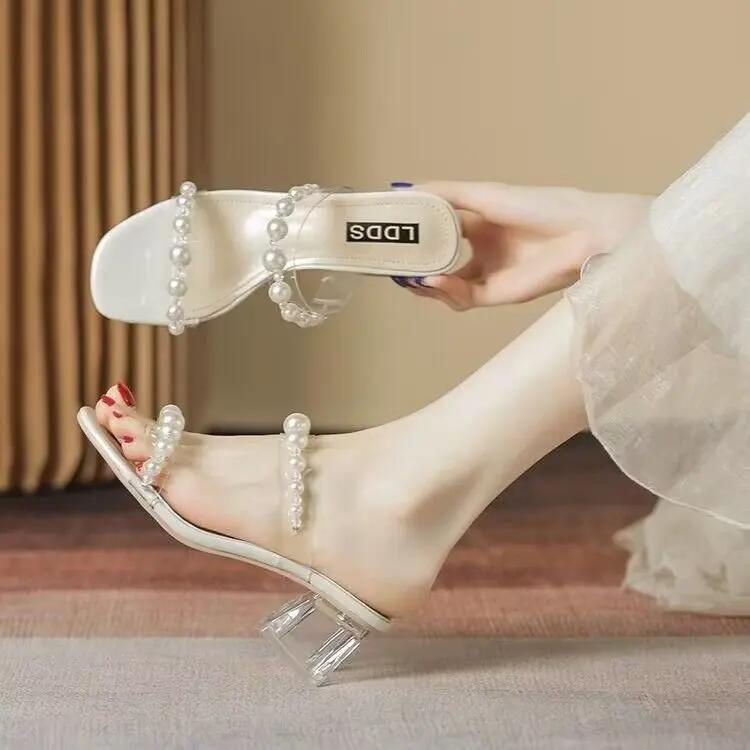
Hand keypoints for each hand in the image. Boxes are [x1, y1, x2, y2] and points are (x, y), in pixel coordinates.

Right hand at [405, 182, 649, 309]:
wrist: (583, 233)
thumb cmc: (541, 206)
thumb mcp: (486, 194)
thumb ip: (446, 194)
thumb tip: (405, 190)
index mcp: (476, 223)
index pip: (435, 231)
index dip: (412, 235)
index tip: (387, 233)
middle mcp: (478, 250)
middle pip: (436, 262)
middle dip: (412, 265)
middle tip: (389, 262)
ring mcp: (487, 274)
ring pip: (444, 285)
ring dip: (425, 281)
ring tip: (409, 274)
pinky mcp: (497, 294)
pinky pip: (462, 297)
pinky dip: (445, 289)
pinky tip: (435, 279)